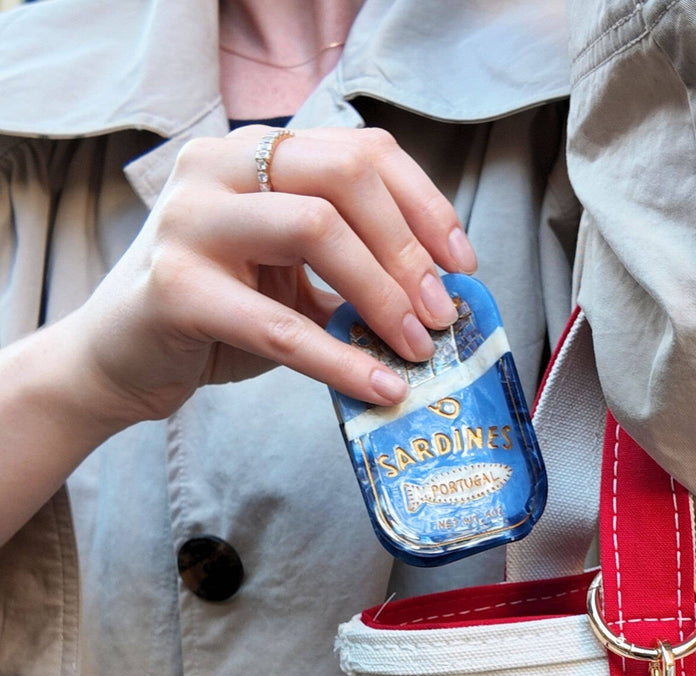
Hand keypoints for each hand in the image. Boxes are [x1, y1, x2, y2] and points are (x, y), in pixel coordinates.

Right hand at [69, 125, 477, 426]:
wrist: (117, 360)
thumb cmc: (214, 316)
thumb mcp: (288, 276)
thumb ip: (349, 266)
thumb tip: (440, 295)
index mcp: (254, 154)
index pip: (360, 152)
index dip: (425, 205)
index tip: (462, 262)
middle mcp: (218, 168)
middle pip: (345, 179)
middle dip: (409, 251)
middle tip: (443, 314)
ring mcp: (191, 222)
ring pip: (316, 229)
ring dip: (383, 295)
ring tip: (418, 348)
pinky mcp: (175, 290)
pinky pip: (280, 326)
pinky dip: (340, 361)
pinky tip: (380, 388)